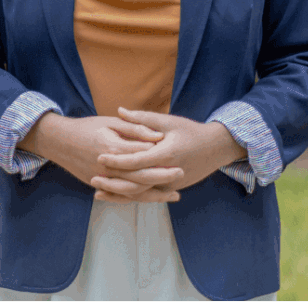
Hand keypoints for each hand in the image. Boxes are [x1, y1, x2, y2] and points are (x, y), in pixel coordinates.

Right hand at [19, 113, 183, 202]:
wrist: (60, 141)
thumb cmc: (87, 127)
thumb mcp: (111, 122)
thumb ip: (135, 129)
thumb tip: (158, 136)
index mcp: (113, 148)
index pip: (143, 155)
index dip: (161, 157)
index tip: (179, 156)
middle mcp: (108, 167)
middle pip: (141, 177)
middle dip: (163, 177)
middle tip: (181, 174)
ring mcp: (103, 179)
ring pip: (133, 191)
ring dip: (155, 194)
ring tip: (174, 194)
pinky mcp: (99, 185)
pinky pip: (122, 195)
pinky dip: (138, 198)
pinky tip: (153, 198)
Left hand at [92, 107, 245, 201]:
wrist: (215, 149)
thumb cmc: (190, 131)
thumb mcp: (168, 121)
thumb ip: (142, 118)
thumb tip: (119, 111)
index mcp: (167, 154)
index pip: (137, 161)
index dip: (117, 160)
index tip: (99, 156)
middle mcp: (168, 173)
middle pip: (136, 183)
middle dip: (113, 182)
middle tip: (92, 178)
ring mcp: (170, 185)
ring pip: (140, 194)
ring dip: (118, 194)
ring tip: (97, 192)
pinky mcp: (170, 189)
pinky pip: (147, 195)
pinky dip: (130, 196)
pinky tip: (114, 196)